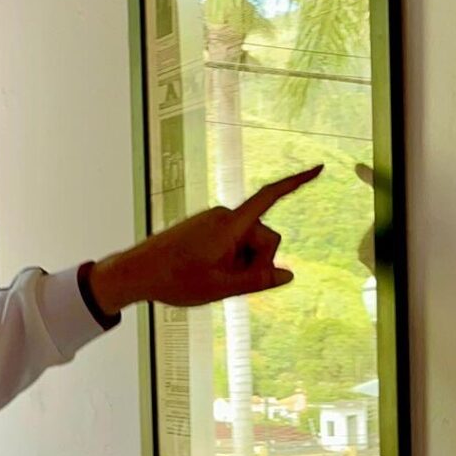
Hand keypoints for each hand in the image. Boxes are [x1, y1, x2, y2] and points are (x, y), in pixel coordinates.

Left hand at [89, 165, 323, 314]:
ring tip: (213, 278)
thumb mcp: (222, 287)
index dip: (297, 183)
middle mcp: (223, 216)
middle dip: (258, 260)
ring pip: (249, 243)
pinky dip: (231, 259)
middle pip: (265, 237)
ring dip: (242, 262)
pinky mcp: (206, 227)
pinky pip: (233, 242)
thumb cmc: (175, 280)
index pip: (270, 197)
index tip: (320, 169)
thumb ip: (258, 280)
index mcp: (229, 224)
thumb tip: (288, 274)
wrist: (136, 272)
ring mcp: (214, 221)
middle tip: (229, 281)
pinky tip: (208, 273)